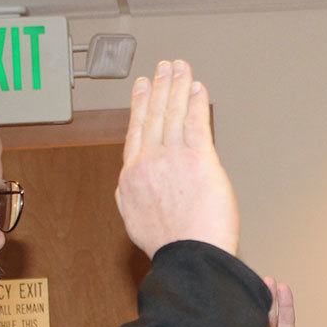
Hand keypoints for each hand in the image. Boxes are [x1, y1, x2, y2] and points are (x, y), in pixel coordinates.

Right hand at [116, 59, 238, 257]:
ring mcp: (173, 158)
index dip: (139, 105)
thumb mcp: (135, 222)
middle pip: (153, 116)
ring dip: (177, 86)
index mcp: (132, 178)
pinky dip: (196, 102)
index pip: (136, 132)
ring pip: (173, 113)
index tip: (141, 88)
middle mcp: (148, 163)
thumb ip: (130, 198)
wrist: (190, 258)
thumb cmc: (170, 248)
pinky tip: (197, 88)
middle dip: (159, 87)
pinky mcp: (199, 159)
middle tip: (163, 68)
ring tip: (179, 68)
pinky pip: (195, 122)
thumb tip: (128, 186)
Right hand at [239, 279, 320, 326]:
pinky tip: (237, 307)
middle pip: (268, 318)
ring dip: (254, 305)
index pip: (284, 323)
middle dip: (267, 298)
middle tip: (266, 279)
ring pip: (254, 323)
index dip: (284, 304)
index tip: (282, 286)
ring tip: (252, 285)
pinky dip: (238, 321)